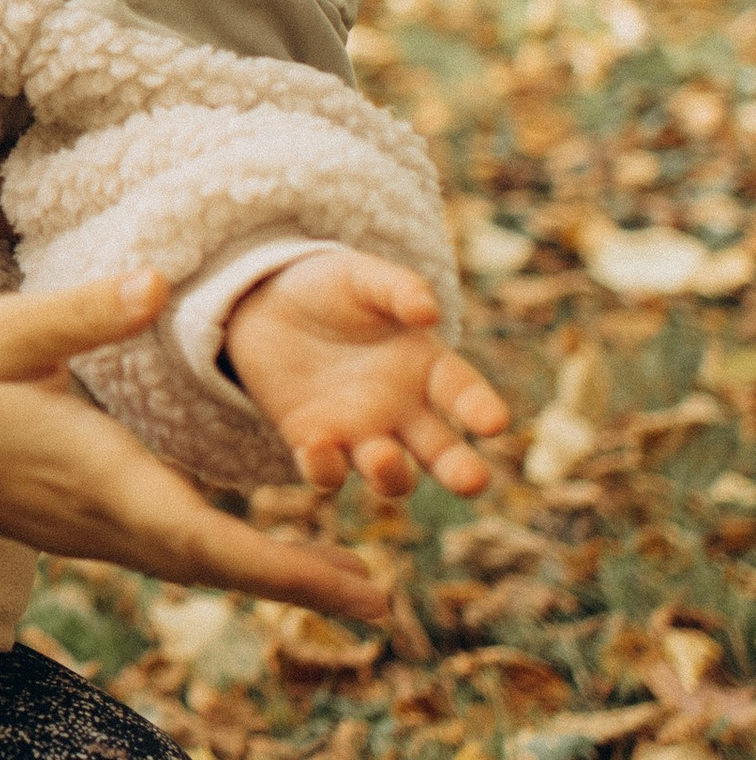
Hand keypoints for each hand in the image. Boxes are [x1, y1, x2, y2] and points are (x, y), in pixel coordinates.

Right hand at [0, 273, 388, 622]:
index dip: (286, 567)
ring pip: (190, 563)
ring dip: (265, 576)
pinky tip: (248, 546)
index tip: (357, 590)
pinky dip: (220, 556)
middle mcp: (95, 517)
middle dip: (299, 586)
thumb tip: (161, 283)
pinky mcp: (70, 522)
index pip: (203, 535)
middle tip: (384, 608)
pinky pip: (162, 550)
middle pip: (213, 567)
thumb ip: (83, 312)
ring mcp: (81, 528)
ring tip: (342, 585)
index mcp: (90, 473)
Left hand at [221, 245, 508, 498]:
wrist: (265, 306)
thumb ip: (397, 290)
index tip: (495, 423)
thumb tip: (429, 312)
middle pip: (441, 451)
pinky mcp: (314, 444)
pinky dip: (324, 467)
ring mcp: (360, 433)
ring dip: (390, 474)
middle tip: (472, 481)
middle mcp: (402, 408)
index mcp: (426, 365)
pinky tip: (317, 446)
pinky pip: (327, 471)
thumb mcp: (362, 277)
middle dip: (460, 470)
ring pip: (390, 474)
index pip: (463, 392)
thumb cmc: (329, 289)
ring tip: (381, 455)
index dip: (480, 408)